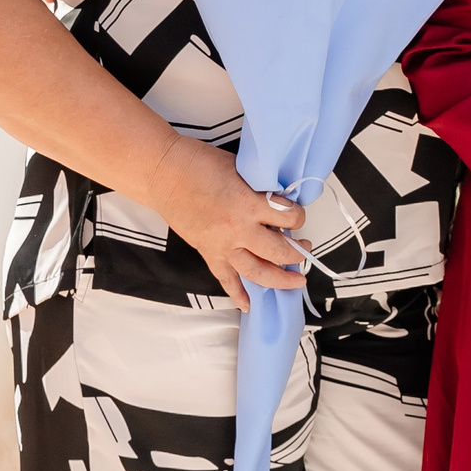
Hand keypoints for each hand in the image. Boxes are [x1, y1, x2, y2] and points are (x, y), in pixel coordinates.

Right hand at [152, 137, 308, 310]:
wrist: (164, 173)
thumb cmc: (200, 164)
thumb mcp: (241, 170)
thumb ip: (260, 189)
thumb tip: (279, 201)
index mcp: (248, 205)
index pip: (289, 217)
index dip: (298, 215)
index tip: (297, 213)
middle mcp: (238, 230)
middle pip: (278, 251)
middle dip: (298, 252)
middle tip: (306, 248)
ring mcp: (222, 245)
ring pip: (257, 272)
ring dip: (280, 279)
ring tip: (296, 281)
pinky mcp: (207, 253)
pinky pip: (225, 280)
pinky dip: (237, 295)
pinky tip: (249, 306)